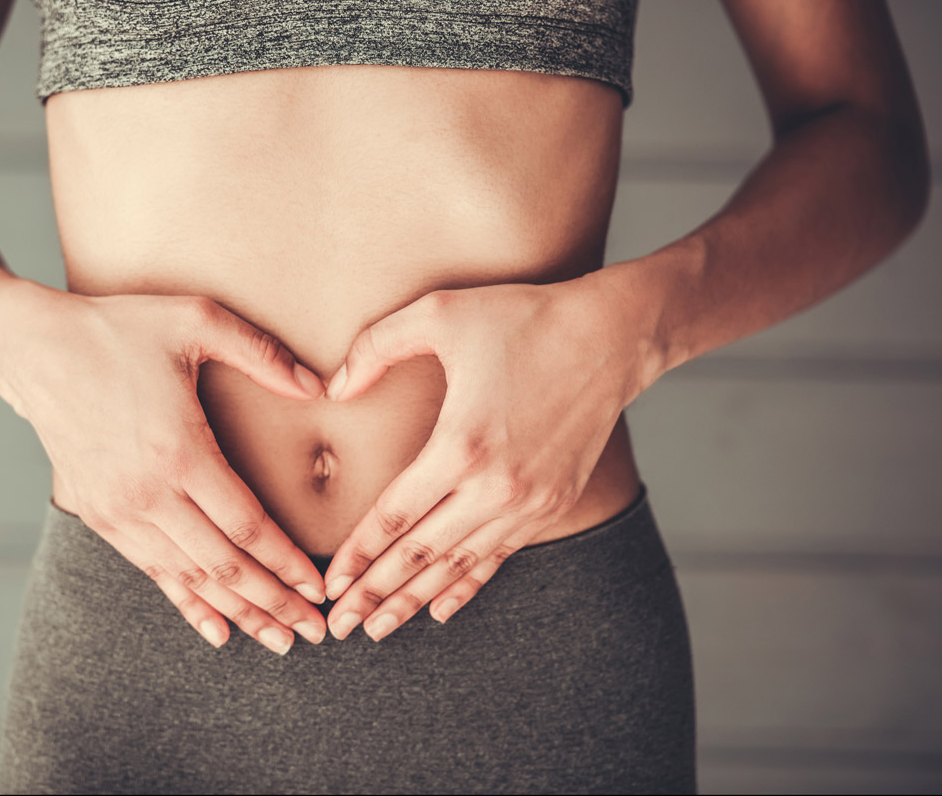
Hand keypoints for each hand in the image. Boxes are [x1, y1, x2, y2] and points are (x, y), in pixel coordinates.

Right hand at [0, 284, 329, 653]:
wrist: (33, 349)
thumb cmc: (119, 329)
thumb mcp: (195, 319)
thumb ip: (262, 352)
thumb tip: (320, 387)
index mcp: (179, 451)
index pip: (246, 526)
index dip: (286, 563)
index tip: (319, 588)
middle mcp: (148, 493)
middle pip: (224, 565)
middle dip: (274, 603)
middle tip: (315, 632)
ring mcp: (120, 510)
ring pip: (191, 578)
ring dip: (238, 612)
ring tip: (279, 639)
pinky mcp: (101, 516)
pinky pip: (152, 572)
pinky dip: (188, 604)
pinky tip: (217, 630)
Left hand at [321, 271, 655, 640]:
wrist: (612, 336)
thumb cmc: (522, 318)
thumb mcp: (438, 312)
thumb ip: (375, 346)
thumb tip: (333, 388)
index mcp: (462, 444)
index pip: (395, 515)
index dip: (359, 554)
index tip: (329, 584)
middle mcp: (496, 486)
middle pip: (421, 554)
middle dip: (375, 594)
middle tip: (337, 627)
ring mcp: (529, 501)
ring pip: (459, 565)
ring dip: (415, 600)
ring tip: (377, 629)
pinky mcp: (552, 504)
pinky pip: (499, 556)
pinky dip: (467, 585)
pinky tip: (441, 610)